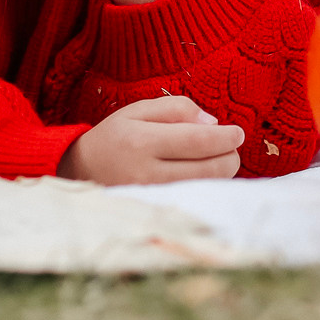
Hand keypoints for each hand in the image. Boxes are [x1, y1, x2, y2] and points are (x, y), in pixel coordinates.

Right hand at [58, 95, 243, 183]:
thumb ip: (177, 108)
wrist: (82, 171)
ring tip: (216, 158)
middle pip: (210, 168)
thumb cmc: (115, 136)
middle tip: (230, 145)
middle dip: (230, 156)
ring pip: (207, 187)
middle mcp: (148, 173)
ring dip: (222, 172)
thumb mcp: (138, 110)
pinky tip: (204, 174)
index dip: (225, 137)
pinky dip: (208, 186)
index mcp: (142, 141)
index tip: (237, 132)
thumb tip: (213, 123)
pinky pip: (196, 199)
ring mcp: (153, 197)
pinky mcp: (157, 210)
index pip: (198, 140)